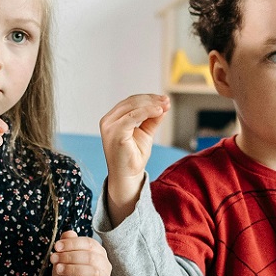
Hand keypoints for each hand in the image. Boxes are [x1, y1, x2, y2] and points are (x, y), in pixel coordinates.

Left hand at [50, 230, 110, 275]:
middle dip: (70, 256)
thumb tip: (69, 233)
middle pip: (91, 257)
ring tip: (58, 269)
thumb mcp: (63, 259)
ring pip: (93, 272)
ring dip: (73, 269)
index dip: (72, 243)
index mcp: (98, 254)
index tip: (56, 246)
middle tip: (53, 258)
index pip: (90, 243)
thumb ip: (67, 245)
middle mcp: (105, 267)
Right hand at [99, 94, 168, 221]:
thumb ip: (152, 119)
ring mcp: (110, 126)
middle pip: (131, 102)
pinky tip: (159, 111)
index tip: (164, 100)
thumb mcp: (146, 133)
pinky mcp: (115, 132)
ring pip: (133, 106)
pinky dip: (147, 111)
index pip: (130, 102)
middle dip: (152, 99)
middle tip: (167, 101)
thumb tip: (163, 106)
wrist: (127, 176)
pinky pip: (132, 116)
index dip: (148, 98)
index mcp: (112, 119)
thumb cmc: (133, 157)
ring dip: (151, 104)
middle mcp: (108, 121)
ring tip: (165, 105)